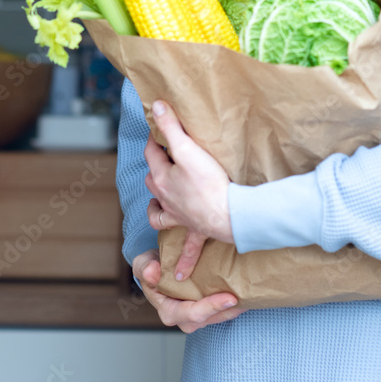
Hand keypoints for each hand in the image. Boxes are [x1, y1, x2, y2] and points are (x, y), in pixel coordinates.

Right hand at [132, 249, 245, 332]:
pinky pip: (219, 310)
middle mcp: (183, 317)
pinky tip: (245, 294)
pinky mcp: (205, 308)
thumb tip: (153, 272)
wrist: (159, 265)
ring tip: (250, 297)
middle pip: (209, 319)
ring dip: (233, 310)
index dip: (211, 308)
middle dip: (227, 311)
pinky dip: (232, 304)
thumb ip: (145, 268)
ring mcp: (195, 314)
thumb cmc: (151, 266)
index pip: (192, 314)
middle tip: (245, 299)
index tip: (229, 298)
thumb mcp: (143, 263)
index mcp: (169, 311)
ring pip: (217, 317)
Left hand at [144, 99, 233, 281]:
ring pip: (159, 215)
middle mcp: (166, 198)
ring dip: (156, 210)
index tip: (159, 126)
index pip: (152, 152)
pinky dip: (183, 260)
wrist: (228, 215)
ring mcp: (179, 215)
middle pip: (153, 180)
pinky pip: (188, 248)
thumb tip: (155, 106)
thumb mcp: (188, 149)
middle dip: (155, 168)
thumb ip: (171, 128)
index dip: (155, 138)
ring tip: (157, 206)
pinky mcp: (195, 229)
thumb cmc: (208, 182)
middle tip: (163, 156)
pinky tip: (179, 274)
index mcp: (162, 178)